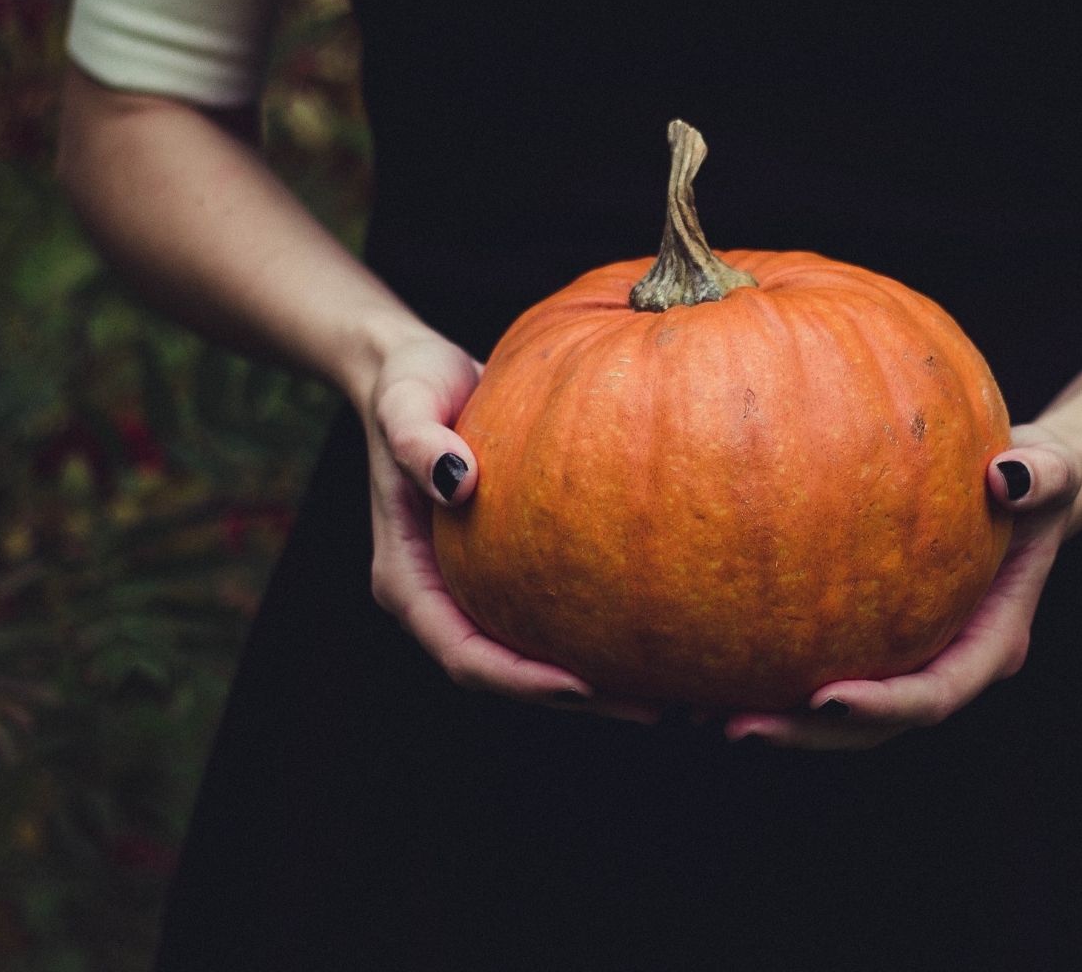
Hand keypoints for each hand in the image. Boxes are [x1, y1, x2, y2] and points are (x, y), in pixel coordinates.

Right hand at [361, 331, 658, 724]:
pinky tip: (664, 628)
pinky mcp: (510, 569)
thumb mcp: (405, 403)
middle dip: (578, 698)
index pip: (463, 655)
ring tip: (676, 688)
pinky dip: (602, 630)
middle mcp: (442, 597)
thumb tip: (458, 482)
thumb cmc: (408, 384)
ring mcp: (476, 588)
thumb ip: (417, 441)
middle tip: (656, 708)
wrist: (418, 371)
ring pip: (536, 655)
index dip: (519, 680)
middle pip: (508, 674)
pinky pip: (557, 614)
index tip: (582, 685)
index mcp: (407, 581)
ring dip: (600, 680)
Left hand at [721, 422, 1081, 748]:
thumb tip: (1008, 477)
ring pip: (837, 715)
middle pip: (874, 728)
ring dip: (776, 720)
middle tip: (737, 727)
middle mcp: (943, 665)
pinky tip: (704, 665)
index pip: (935, 694)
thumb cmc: (1033, 476)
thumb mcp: (1053, 467)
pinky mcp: (868, 642)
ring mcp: (903, 659)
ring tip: (702, 714)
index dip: (883, 708)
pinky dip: (766, 674)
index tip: (826, 700)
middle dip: (808, 735)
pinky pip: (814, 667)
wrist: (1014, 487)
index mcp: (990, 643)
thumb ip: (1043, 475)